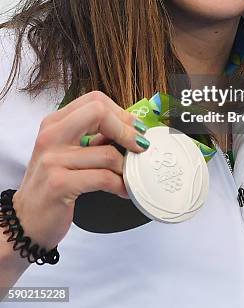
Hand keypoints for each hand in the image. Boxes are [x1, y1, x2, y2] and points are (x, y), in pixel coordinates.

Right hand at [12, 90, 148, 250]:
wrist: (25, 222)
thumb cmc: (52, 185)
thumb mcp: (67, 153)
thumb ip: (92, 137)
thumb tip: (130, 128)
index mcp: (54, 123)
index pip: (94, 100)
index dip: (120, 113)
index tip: (135, 128)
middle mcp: (51, 136)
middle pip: (99, 112)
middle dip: (126, 129)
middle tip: (140, 146)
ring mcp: (53, 159)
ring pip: (107, 152)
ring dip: (125, 167)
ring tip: (129, 176)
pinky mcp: (58, 184)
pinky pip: (103, 178)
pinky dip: (120, 185)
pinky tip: (123, 190)